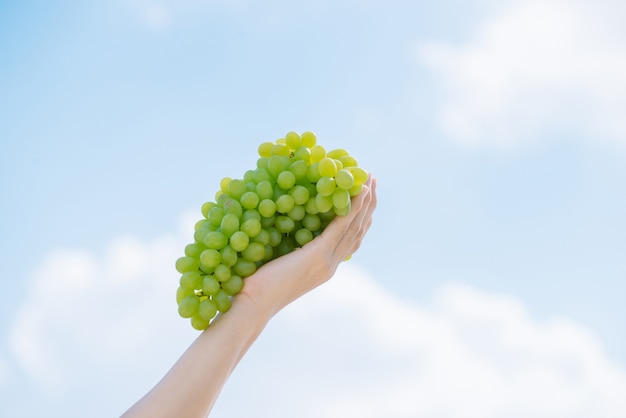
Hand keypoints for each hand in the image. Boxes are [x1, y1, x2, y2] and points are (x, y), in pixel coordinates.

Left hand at [238, 175, 377, 318]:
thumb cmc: (255, 286)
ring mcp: (327, 261)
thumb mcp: (277, 261)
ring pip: (354, 226)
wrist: (252, 305)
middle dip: (368, 204)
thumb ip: (288, 247)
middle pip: (358, 230)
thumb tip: (283, 226)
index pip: (350, 239)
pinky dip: (353, 207)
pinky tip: (360, 191)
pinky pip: (341, 226)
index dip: (360, 216)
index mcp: (324, 267)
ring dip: (365, 201)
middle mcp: (331, 264)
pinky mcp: (318, 255)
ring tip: (371, 178)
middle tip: (373, 179)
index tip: (365, 194)